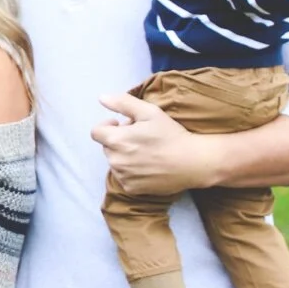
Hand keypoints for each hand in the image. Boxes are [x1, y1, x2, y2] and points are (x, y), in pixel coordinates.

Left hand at [91, 91, 216, 196]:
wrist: (192, 163)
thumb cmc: (171, 135)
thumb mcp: (149, 112)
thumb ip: (123, 103)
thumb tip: (101, 98)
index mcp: (116, 140)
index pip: (96, 132)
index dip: (107, 126)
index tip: (121, 124)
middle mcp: (115, 160)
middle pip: (107, 147)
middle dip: (119, 140)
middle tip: (141, 137)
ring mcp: (123, 176)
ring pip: (115, 162)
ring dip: (124, 155)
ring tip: (146, 151)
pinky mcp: (131, 189)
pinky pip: (124, 177)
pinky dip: (132, 171)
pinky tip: (149, 165)